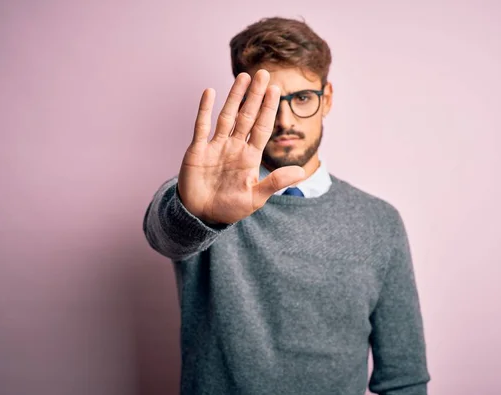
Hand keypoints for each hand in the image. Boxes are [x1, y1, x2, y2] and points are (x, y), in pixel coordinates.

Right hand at [177, 69, 304, 223]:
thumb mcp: (255, 198)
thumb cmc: (229, 208)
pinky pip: (201, 125)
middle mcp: (235, 146)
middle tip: (265, 74)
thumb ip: (276, 182)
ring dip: (235, 96)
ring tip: (244, 77)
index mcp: (250, 157)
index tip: (277, 89)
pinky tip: (210, 92)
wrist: (201, 215)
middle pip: (247, 116)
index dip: (269, 108)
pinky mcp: (198, 149)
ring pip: (227, 115)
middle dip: (256, 96)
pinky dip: (205, 109)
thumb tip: (302, 171)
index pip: (262, 127)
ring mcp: (216, 146)